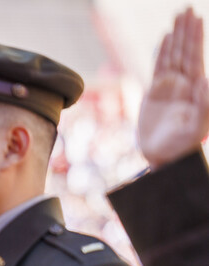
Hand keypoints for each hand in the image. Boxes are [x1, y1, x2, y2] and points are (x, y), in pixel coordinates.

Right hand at [139, 8, 208, 168]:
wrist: (164, 158)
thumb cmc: (183, 146)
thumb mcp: (198, 126)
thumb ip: (205, 103)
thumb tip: (205, 79)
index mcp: (195, 88)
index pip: (195, 57)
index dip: (195, 38)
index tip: (196, 18)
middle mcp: (184, 84)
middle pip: (185, 52)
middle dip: (186, 31)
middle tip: (186, 9)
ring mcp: (169, 88)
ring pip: (172, 57)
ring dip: (175, 38)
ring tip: (176, 19)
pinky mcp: (155, 94)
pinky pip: (158, 68)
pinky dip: (161, 53)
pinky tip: (164, 40)